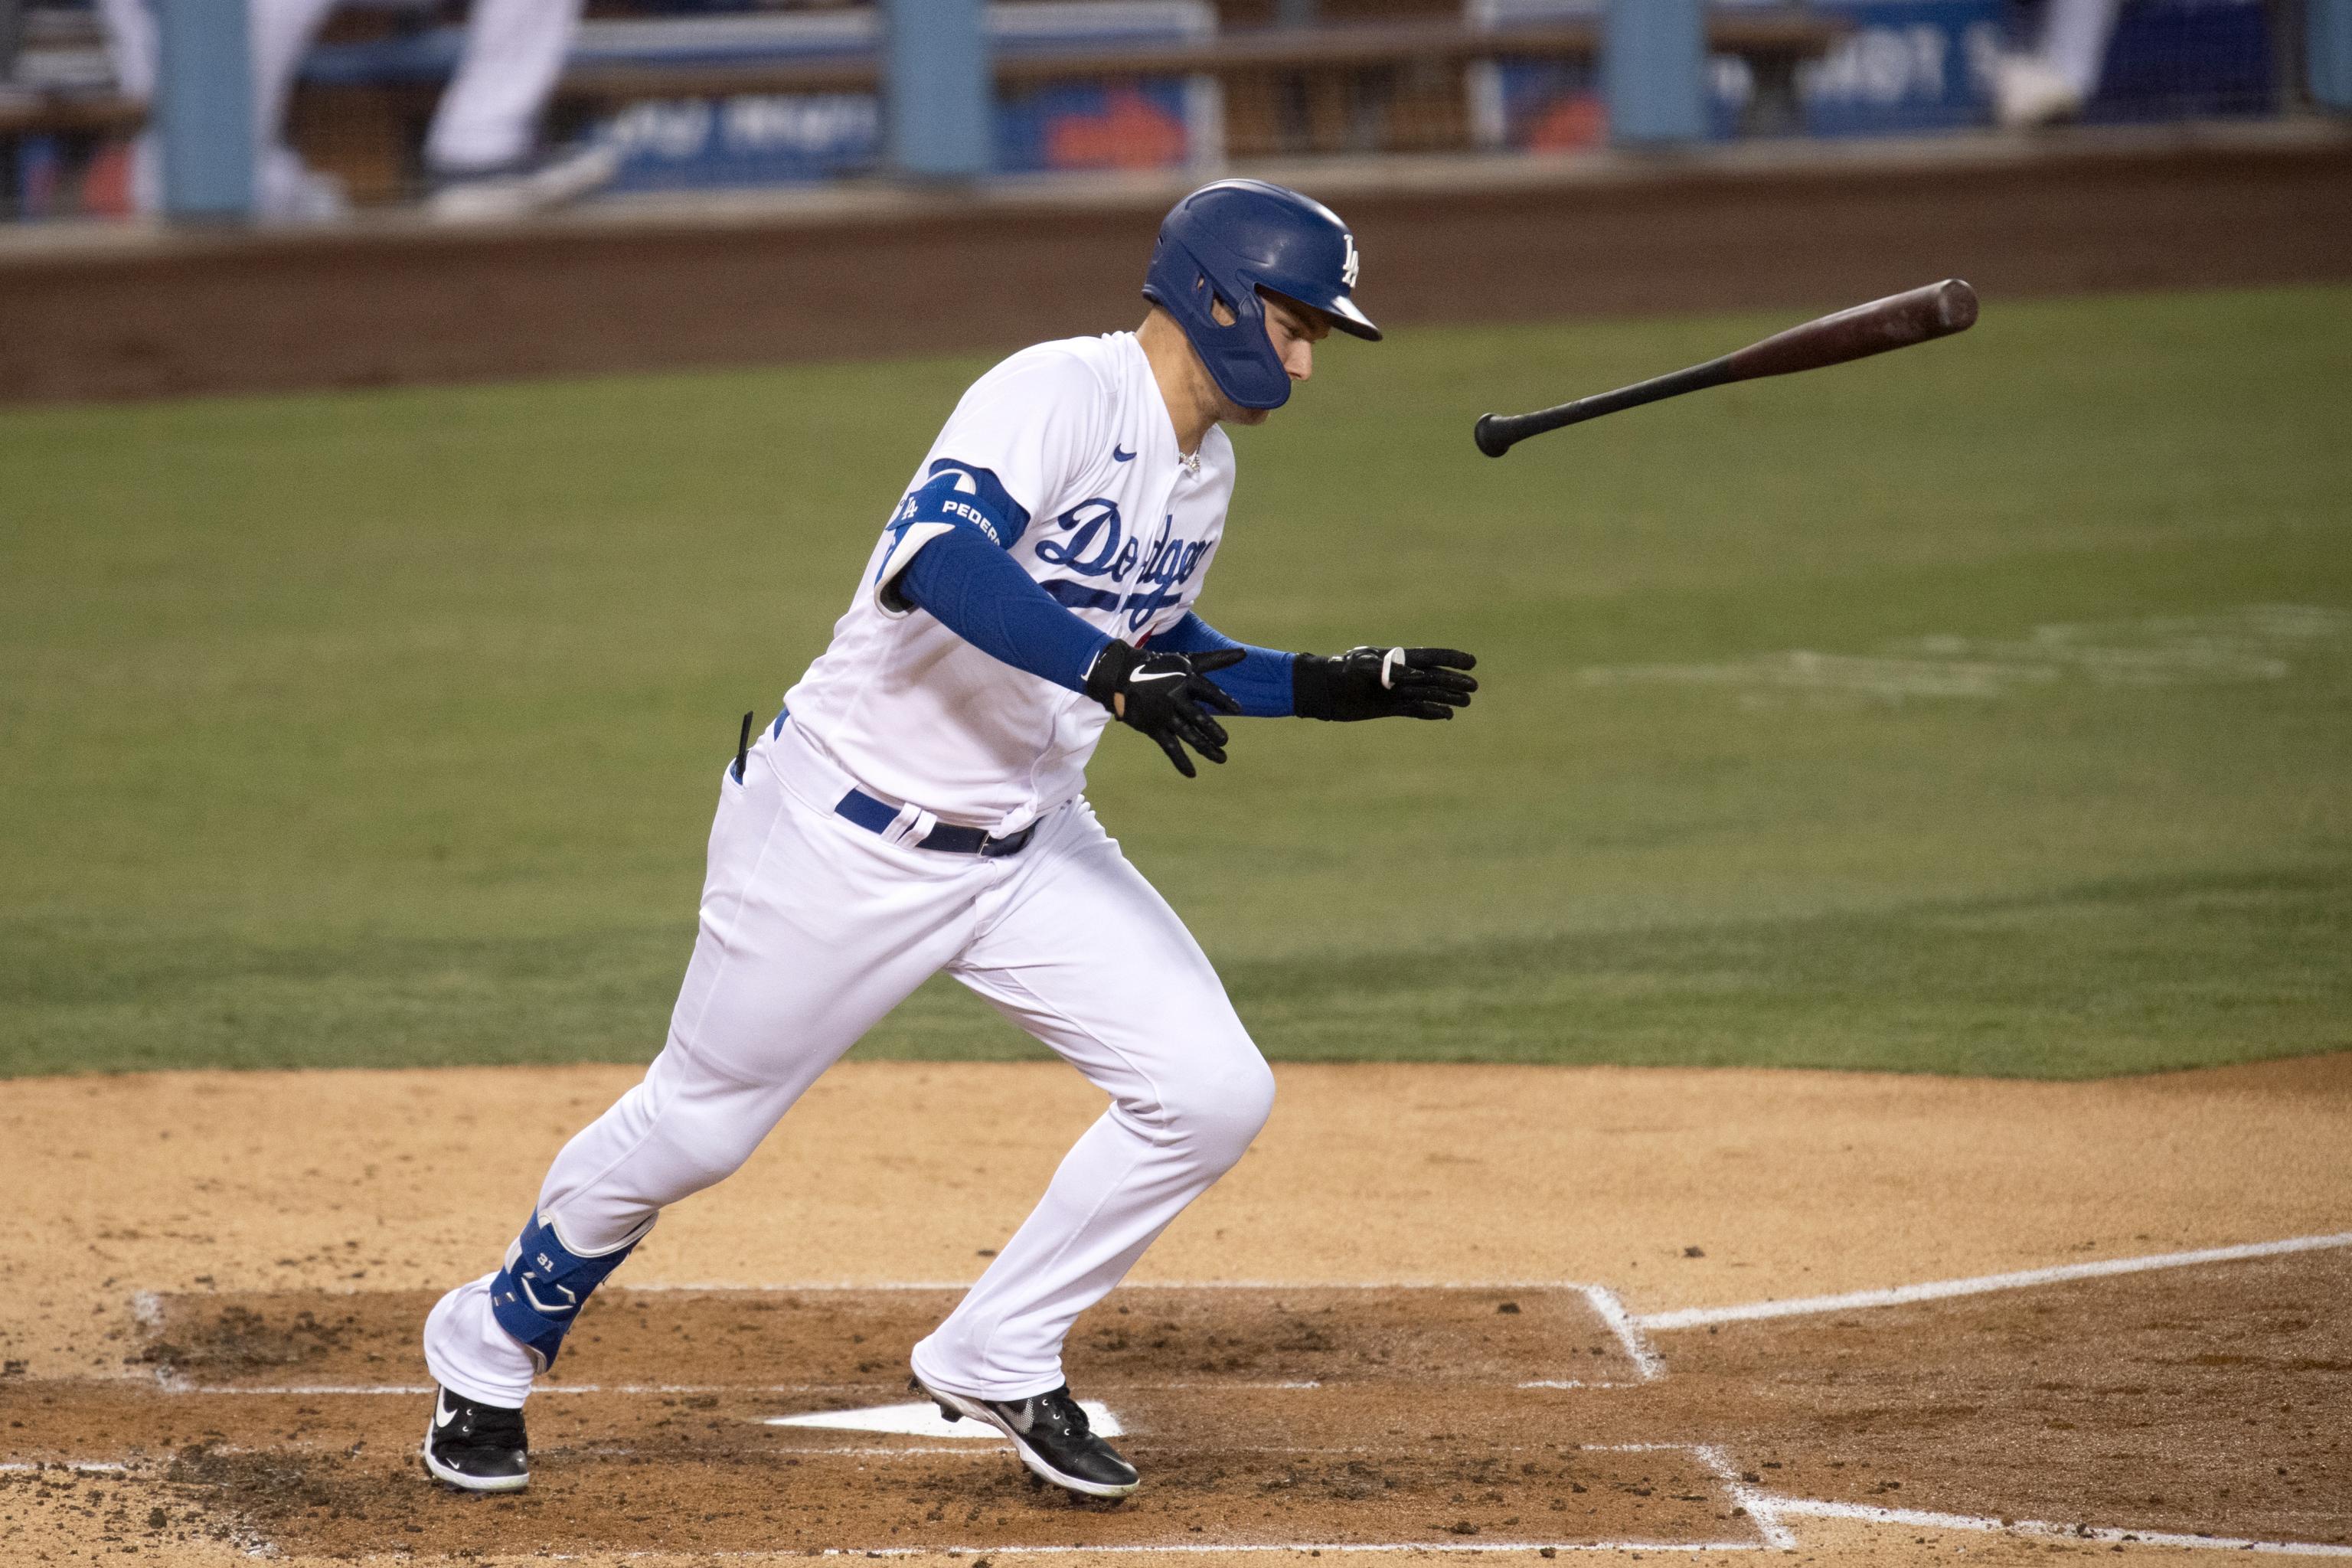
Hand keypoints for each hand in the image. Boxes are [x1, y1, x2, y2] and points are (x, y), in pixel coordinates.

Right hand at [1085, 642, 1246, 777]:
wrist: (1123, 676)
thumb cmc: (1162, 668)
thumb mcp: (1188, 661)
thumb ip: (1216, 660)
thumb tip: (1243, 653)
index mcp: (1185, 680)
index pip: (1208, 691)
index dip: (1222, 700)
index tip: (1238, 710)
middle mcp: (1175, 698)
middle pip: (1197, 717)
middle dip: (1212, 730)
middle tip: (1225, 741)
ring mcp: (1164, 715)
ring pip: (1187, 734)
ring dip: (1205, 748)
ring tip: (1221, 758)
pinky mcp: (1154, 728)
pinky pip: (1169, 747)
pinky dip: (1180, 761)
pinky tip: (1192, 773)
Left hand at [1293, 646, 1477, 720]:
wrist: (1324, 690)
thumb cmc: (1341, 670)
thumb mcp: (1362, 666)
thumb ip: (1388, 669)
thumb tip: (1416, 676)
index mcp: (1396, 658)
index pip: (1430, 657)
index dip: (1451, 658)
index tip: (1471, 662)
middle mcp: (1400, 675)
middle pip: (1434, 677)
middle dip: (1454, 681)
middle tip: (1474, 687)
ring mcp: (1396, 691)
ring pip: (1428, 695)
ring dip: (1446, 698)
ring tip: (1466, 702)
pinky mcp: (1389, 708)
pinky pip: (1414, 711)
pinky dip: (1430, 713)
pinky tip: (1445, 715)